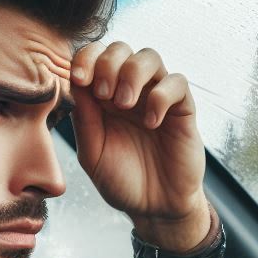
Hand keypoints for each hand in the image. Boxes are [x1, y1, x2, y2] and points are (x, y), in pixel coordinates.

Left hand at [70, 42, 209, 250]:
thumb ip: (84, 119)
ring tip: (125, 104)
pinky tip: (151, 121)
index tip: (79, 78)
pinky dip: (161, 95)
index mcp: (103, 98)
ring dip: (133, 73)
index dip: (85, 58)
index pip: (94, 58)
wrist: (155, 209)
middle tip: (104, 95)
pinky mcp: (182, 110)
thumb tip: (75, 83)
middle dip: (108, 63)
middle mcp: (130, 91)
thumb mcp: (92, 154)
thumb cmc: (122, 182)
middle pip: (120, 49)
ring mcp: (157, 98)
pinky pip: (177, 83)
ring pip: (149, 57)